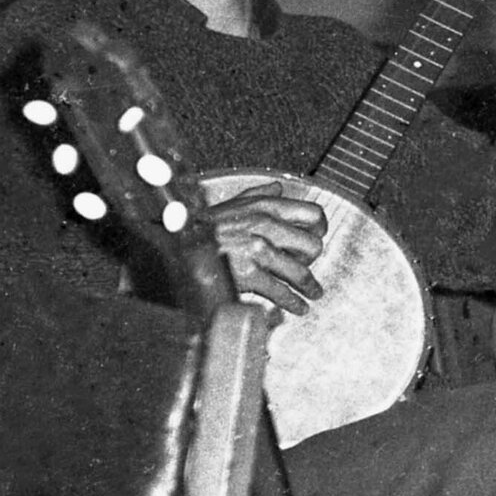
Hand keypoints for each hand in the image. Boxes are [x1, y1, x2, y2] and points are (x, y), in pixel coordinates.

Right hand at [209, 179, 326, 316]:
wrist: (176, 245)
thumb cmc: (203, 226)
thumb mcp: (231, 202)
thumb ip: (258, 194)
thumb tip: (278, 188)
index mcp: (264, 205)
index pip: (312, 213)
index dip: (320, 229)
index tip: (318, 238)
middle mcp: (265, 224)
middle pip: (312, 245)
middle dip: (312, 260)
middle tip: (308, 267)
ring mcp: (257, 249)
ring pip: (300, 271)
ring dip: (309, 286)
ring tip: (313, 293)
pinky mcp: (248, 274)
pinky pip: (281, 291)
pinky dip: (293, 302)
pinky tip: (298, 307)